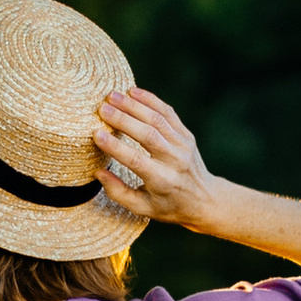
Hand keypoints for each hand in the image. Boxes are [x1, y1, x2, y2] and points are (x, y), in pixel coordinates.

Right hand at [93, 87, 222, 229]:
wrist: (205, 200)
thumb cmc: (168, 206)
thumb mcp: (143, 209)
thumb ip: (119, 192)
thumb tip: (98, 172)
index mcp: (162, 180)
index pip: (136, 160)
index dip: (115, 146)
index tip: (96, 133)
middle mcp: (175, 160)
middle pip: (147, 134)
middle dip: (123, 119)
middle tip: (102, 108)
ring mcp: (183, 145)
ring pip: (157, 119)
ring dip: (134, 105)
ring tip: (112, 95)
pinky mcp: (186, 135)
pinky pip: (168, 113)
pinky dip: (151, 100)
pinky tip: (133, 91)